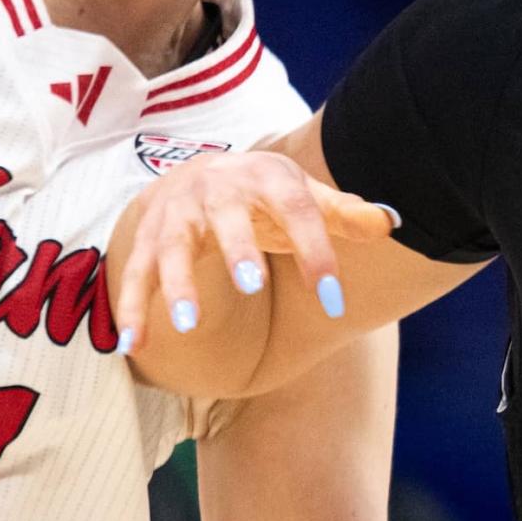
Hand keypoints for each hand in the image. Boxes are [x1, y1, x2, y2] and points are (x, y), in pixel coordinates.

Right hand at [112, 148, 395, 352]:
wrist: (204, 172)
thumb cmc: (268, 196)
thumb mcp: (306, 195)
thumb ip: (343, 214)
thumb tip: (388, 223)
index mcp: (266, 177)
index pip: (297, 210)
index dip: (315, 251)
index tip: (333, 298)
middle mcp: (216, 189)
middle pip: (226, 217)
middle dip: (236, 248)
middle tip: (250, 285)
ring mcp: (177, 213)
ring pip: (172, 247)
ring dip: (176, 284)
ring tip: (187, 325)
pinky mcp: (149, 238)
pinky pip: (136, 274)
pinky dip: (133, 310)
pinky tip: (134, 347)